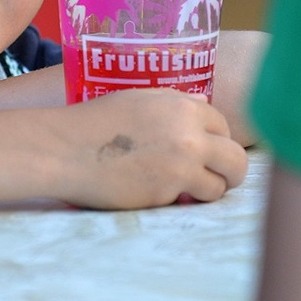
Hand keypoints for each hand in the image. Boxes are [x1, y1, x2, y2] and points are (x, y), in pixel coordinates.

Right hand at [52, 88, 247, 208]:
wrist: (63, 150)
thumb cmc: (92, 122)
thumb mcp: (136, 99)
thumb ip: (174, 103)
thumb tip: (204, 103)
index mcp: (181, 107)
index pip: (223, 124)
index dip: (217, 137)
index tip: (208, 148)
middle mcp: (189, 135)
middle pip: (237, 158)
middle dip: (232, 170)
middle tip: (219, 177)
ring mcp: (180, 167)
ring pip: (220, 185)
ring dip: (208, 189)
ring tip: (188, 190)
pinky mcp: (166, 194)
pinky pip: (189, 200)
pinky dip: (179, 199)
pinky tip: (158, 192)